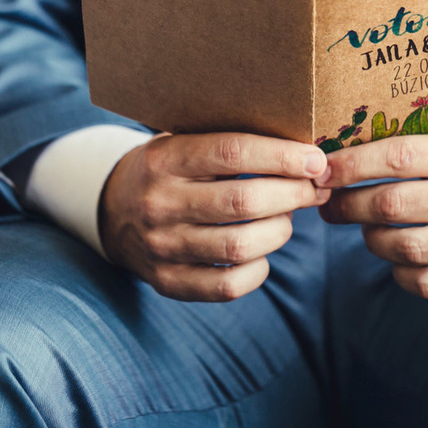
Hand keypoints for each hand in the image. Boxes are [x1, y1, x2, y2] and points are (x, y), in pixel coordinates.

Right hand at [98, 132, 329, 300]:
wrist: (112, 211)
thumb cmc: (169, 170)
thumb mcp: (182, 141)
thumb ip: (229, 140)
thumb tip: (304, 147)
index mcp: (164, 158)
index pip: (232, 152)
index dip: (282, 156)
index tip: (316, 161)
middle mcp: (159, 202)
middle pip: (244, 202)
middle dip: (293, 194)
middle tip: (314, 189)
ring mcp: (161, 246)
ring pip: (239, 246)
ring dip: (279, 231)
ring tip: (286, 218)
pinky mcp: (167, 281)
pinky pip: (226, 286)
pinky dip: (257, 271)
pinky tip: (262, 253)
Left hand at [316, 133, 427, 299]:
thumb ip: (424, 146)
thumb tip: (344, 155)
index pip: (399, 157)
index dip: (353, 166)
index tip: (323, 170)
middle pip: (394, 205)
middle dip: (349, 206)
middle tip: (330, 204)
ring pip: (405, 247)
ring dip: (371, 239)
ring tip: (366, 229)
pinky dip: (401, 273)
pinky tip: (397, 259)